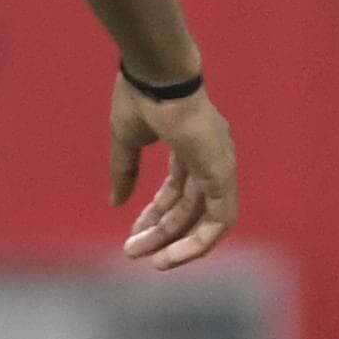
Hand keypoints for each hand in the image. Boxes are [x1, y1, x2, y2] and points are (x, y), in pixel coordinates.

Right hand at [110, 75, 237, 270]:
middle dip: (159, 231)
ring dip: (176, 242)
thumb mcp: (126, 141)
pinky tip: (172, 256)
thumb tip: (116, 203)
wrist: (158, 77)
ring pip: (204, 218)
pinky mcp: (223, 174)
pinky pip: (220, 220)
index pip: (177, 190)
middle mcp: (210, 157)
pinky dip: (199, 242)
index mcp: (190, 145)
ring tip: (150, 260)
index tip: (131, 232)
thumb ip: (124, 173)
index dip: (154, 213)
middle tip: (131, 251)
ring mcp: (220, 165)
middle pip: (187, 206)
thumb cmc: (142, 97)